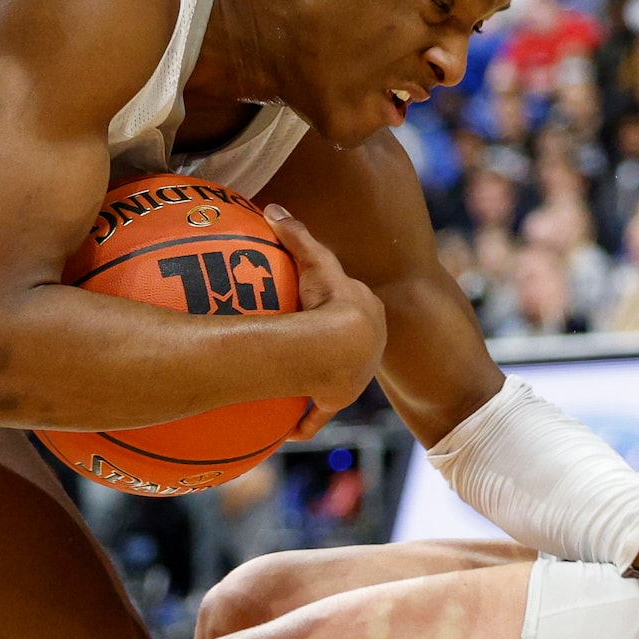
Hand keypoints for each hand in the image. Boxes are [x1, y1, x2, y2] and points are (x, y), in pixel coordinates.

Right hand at [266, 203, 385, 440]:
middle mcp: (366, 347)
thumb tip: (272, 207)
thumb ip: (295, 234)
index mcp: (366, 313)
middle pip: (347, 347)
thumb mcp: (313, 260)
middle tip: (308, 349)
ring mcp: (353, 376)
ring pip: (334, 381)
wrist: (344, 343)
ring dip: (318, 386)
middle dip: (333, 349)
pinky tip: (290, 431)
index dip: (337, 306)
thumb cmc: (331, 298)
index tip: (319, 306)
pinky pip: (318, 414)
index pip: (353, 306)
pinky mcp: (338, 398)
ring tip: (297, 387)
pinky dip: (304, 423)